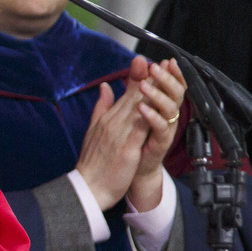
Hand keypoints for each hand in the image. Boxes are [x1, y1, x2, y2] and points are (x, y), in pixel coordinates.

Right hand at [73, 76, 152, 210]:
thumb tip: (106, 87)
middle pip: (134, 96)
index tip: (147, 62)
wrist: (87, 188)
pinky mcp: (127, 148)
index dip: (138, 77)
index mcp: (107, 118)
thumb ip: (101, 107)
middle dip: (148, 78)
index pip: (126, 93)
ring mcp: (119, 134)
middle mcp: (113, 122)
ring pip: (138, 108)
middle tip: (159, 63)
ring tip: (164, 77)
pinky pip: (141, 129)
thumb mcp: (93, 130)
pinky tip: (160, 106)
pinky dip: (150, 115)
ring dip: (151, 92)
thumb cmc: (92, 164)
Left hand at [125, 56, 185, 211]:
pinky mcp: (160, 143)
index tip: (166, 60)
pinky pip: (161, 128)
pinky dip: (152, 117)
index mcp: (160, 106)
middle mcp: (166, 116)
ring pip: (171, 108)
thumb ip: (132, 85)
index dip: (171, 72)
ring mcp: (165, 129)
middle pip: (176, 93)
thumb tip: (136, 62)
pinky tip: (142, 109)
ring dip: (158, 95)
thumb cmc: (130, 138)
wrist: (128, 169)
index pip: (171, 85)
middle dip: (167, 79)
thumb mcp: (129, 106)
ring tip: (145, 86)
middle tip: (156, 68)